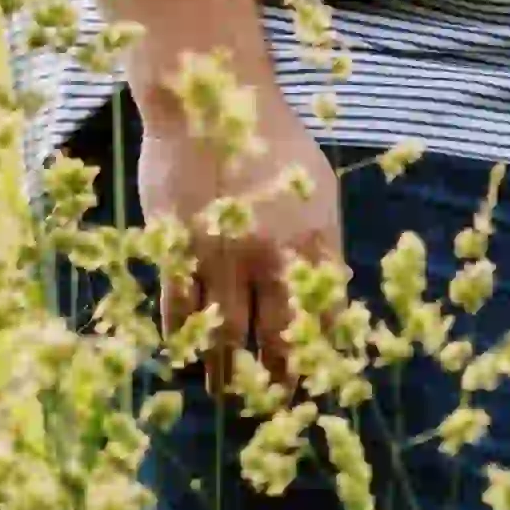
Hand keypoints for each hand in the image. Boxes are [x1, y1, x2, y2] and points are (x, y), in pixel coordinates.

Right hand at [133, 34, 342, 386]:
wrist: (209, 100)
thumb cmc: (270, 140)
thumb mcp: (317, 186)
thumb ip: (323, 243)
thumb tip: (332, 295)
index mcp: (314, 240)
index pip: (323, 319)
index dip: (318, 360)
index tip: (313, 388)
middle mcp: (270, 255)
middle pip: (275, 338)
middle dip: (275, 381)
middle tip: (271, 409)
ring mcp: (220, 255)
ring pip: (224, 335)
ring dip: (226, 374)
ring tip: (225, 395)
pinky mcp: (176, 248)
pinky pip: (179, 310)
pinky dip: (183, 339)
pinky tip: (184, 356)